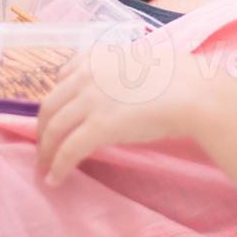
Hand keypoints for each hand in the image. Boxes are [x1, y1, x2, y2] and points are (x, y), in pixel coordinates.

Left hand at [35, 39, 234, 185]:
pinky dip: (58, 166)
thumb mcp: (138, 61)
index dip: (57, 100)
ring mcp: (90, 100)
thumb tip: (116, 88)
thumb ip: (117, 71)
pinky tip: (55, 179)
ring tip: (46, 167)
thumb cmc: (178, 77)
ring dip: (46, 151)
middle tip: (45, 147)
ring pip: (54, 129)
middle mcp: (86, 74)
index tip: (58, 116)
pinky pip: (68, 150)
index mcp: (95, 56)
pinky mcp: (98, 127)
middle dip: (43, 129)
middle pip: (50, 104)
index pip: (61, 78)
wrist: (193, 93)